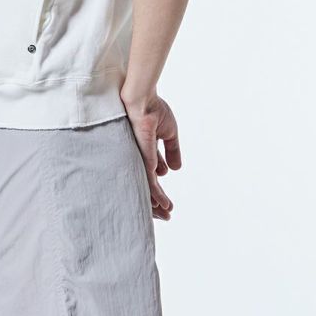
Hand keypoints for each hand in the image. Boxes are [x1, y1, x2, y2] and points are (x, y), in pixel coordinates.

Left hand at [122, 94, 181, 219]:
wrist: (144, 101)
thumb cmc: (154, 110)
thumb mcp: (169, 132)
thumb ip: (172, 151)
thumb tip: (176, 169)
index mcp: (145, 150)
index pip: (151, 174)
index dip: (159, 187)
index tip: (166, 199)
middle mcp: (139, 158)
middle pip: (146, 184)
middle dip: (156, 200)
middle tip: (166, 213)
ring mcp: (139, 160)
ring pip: (146, 188)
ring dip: (157, 202)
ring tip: (166, 215)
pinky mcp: (140, 161)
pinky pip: (148, 184)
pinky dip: (157, 196)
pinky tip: (164, 205)